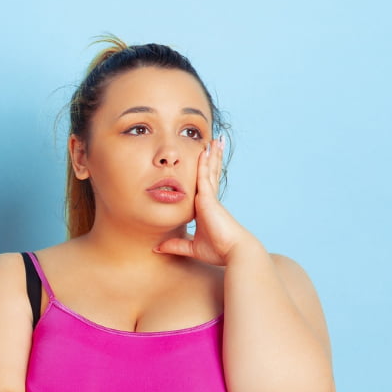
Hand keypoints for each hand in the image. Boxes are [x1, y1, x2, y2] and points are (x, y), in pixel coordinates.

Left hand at [154, 138, 259, 265]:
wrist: (234, 252)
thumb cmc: (218, 250)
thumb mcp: (192, 247)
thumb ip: (176, 245)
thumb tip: (158, 248)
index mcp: (206, 208)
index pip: (205, 185)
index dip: (206, 172)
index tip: (205, 162)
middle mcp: (209, 200)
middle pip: (210, 174)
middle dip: (212, 158)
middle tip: (214, 143)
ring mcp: (210, 197)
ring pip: (210, 171)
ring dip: (211, 155)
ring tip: (215, 139)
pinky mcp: (209, 199)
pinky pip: (205, 177)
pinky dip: (204, 163)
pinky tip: (204, 150)